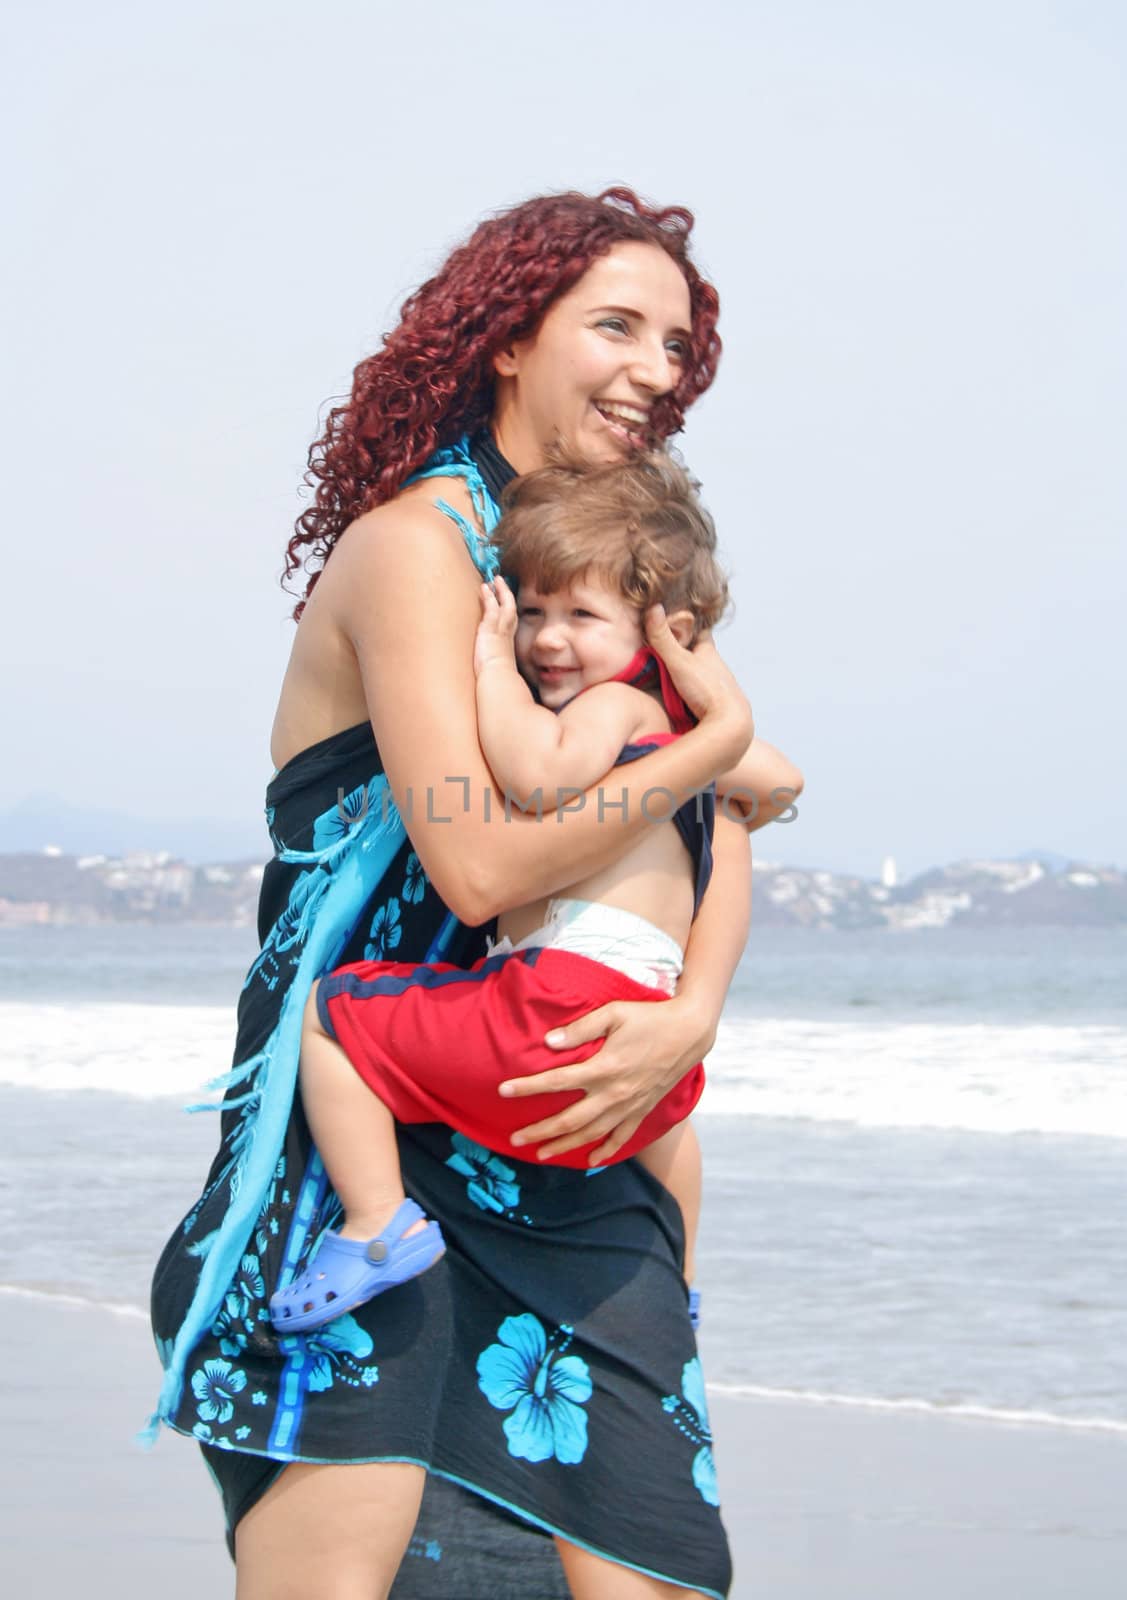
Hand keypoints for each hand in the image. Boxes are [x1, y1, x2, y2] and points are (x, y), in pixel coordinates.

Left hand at [474, 576, 518, 676]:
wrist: (497, 679)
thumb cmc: (498, 678)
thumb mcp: (498, 670)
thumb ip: (497, 666)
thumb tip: (494, 673)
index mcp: (508, 643)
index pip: (510, 623)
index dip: (508, 611)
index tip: (505, 604)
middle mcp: (507, 634)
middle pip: (510, 609)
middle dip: (507, 595)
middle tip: (502, 583)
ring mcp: (500, 630)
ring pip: (504, 605)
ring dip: (500, 591)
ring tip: (495, 580)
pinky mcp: (491, 628)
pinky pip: (492, 607)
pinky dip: (490, 597)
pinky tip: (484, 588)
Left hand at [499, 994, 711, 1163]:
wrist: (689, 1032)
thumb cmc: (649, 1018)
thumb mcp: (614, 1014)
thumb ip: (580, 1029)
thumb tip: (549, 1042)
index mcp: (603, 1067)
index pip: (556, 1081)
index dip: (528, 1087)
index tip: (504, 1091)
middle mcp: (614, 1093)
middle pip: (569, 1119)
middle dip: (540, 1130)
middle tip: (514, 1138)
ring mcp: (629, 1105)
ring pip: (591, 1134)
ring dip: (564, 1146)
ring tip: (541, 1154)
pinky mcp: (643, 1110)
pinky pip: (621, 1137)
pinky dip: (605, 1151)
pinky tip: (591, 1160)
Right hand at [644, 606, 753, 760]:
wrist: (730, 724)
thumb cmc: (707, 690)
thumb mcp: (679, 661)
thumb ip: (663, 638)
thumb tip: (653, 606)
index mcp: (709, 654)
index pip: (702, 633)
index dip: (691, 627)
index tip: (682, 621)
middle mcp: (718, 668)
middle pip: (703, 656)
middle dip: (691, 652)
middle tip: (675, 650)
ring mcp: (721, 688)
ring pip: (705, 676)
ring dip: (694, 675)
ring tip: (680, 677)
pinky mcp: (720, 707)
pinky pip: (706, 695)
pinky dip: (697, 694)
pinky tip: (690, 701)